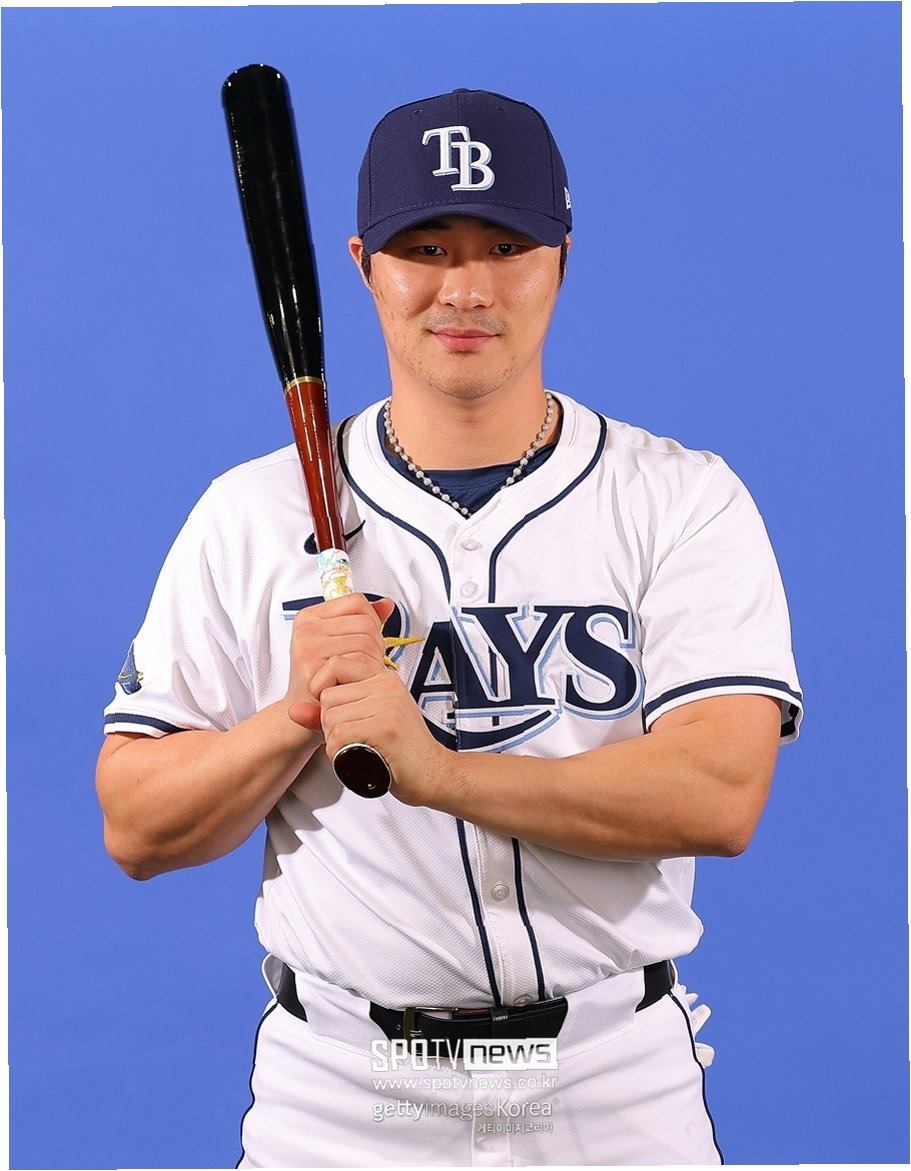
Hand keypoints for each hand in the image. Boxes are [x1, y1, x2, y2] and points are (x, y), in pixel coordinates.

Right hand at [285, 594, 393, 732]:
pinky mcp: (313, 667)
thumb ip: (362, 621)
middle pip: (366, 622)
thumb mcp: (339, 642)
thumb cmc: (320, 679)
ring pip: (366, 641)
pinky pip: (358, 662)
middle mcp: (307, 629)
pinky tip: (356, 682)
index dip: (371, 620)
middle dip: (376, 644)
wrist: (300, 714)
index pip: (357, 602)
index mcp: (310, 617)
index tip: (366, 639)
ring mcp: (308, 646)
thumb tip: (386, 605)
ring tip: (361, 673)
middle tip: (366, 662)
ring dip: (372, 661)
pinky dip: (365, 674)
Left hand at [308, 653, 450, 805]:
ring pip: (331, 718)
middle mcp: (386, 686)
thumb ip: (331, 712)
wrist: (434, 774)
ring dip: (333, 741)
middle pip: (328, 697)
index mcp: (383, 678)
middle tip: (349, 739)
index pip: (336, 664)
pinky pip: (340, 735)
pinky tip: (354, 758)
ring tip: (354, 749)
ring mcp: (387, 705)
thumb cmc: (400, 750)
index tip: (327, 710)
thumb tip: (293, 710)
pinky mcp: (385, 727)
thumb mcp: (366, 721)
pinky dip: (338, 753)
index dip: (321, 686)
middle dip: (329, 724)